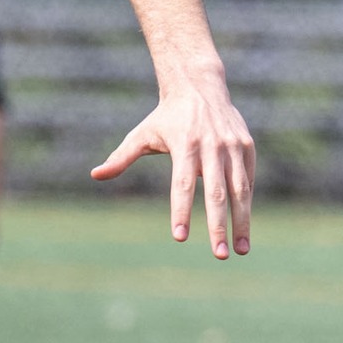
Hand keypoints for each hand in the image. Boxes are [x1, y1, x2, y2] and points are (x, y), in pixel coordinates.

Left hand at [91, 73, 253, 258]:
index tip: (179, 237)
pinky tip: (244, 227)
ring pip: (240, 191)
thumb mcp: (142, 134)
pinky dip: (247, 204)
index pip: (182, 186)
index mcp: (185, 146)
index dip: (180, 212)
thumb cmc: (166, 117)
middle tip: (220, 256)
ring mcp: (233, 147)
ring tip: (242, 250)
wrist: (199, 86)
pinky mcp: (247, 147)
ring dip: (242, 223)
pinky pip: (248, 180)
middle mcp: (212, 148)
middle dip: (218, 227)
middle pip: (216, 194)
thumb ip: (121, 157)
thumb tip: (94, 175)